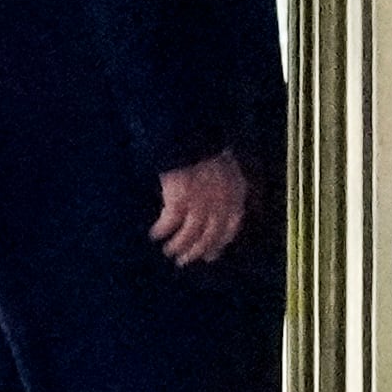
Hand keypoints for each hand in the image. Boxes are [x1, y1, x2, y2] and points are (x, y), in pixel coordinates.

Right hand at [151, 150, 249, 266]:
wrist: (189, 131)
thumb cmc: (204, 143)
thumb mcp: (224, 163)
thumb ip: (224, 184)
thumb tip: (216, 204)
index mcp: (235, 192)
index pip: (231, 227)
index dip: (219, 244)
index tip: (210, 255)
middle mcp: (221, 203)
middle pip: (210, 237)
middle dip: (197, 252)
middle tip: (185, 260)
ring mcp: (200, 204)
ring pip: (190, 236)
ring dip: (178, 246)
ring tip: (169, 251)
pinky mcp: (179, 202)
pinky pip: (169, 224)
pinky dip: (162, 231)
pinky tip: (155, 234)